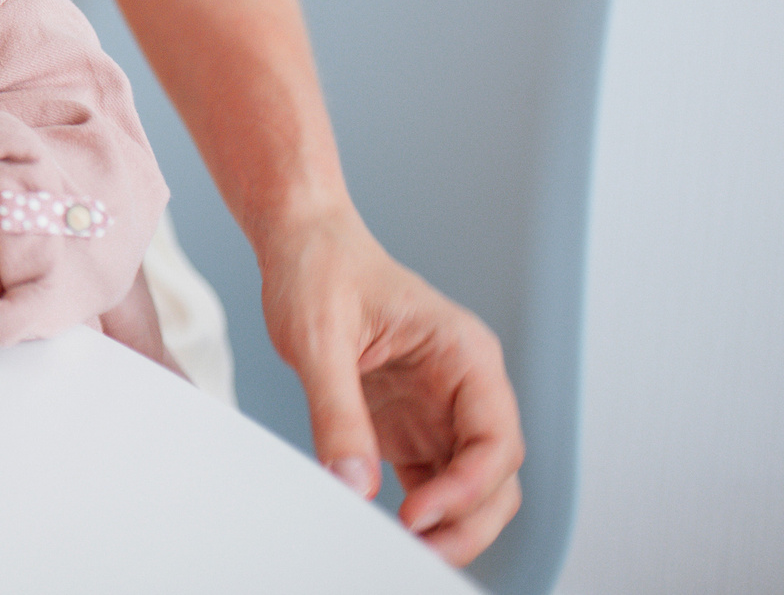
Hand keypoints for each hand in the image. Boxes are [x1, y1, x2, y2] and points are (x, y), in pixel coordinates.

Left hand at [259, 203, 524, 564]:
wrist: (300, 243)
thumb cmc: (319, 268)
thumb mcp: (318, 337)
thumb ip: (337, 410)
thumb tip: (353, 482)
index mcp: (465, 355)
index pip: (496, 441)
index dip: (468, 488)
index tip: (417, 513)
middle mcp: (464, 388)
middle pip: (495, 478)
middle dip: (467, 522)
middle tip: (416, 551)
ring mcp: (440, 411)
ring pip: (471, 489)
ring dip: (447, 526)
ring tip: (399, 548)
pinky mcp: (410, 426)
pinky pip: (432, 483)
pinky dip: (419, 513)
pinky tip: (385, 529)